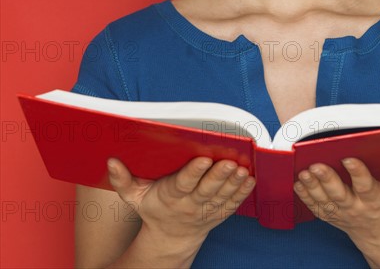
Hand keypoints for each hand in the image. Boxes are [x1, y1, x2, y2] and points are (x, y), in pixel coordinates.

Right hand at [107, 156, 255, 242]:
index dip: (194, 172)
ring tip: (242, 169)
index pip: (184, 184)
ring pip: (222, 196)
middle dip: (219, 176)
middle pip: (206, 190)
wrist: (170, 238)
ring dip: (234, 183)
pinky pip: (233, 204)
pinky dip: (242, 193)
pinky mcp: (219, 213)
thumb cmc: (154, 210)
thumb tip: (111, 161)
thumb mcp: (135, 197)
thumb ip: (123, 179)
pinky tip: (250, 180)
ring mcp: (207, 210)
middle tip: (229, 162)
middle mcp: (191, 204)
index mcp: (171, 196)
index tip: (204, 159)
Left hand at [293, 158, 379, 246]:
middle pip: (340, 194)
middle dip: (327, 180)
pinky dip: (305, 196)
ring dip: (312, 186)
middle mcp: (356, 207)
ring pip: (324, 200)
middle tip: (316, 165)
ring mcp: (342, 213)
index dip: (357, 172)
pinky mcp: (331, 216)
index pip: (366, 186)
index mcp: (376, 200)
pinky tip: (297, 183)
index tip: (348, 158)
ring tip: (304, 171)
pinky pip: (316, 208)